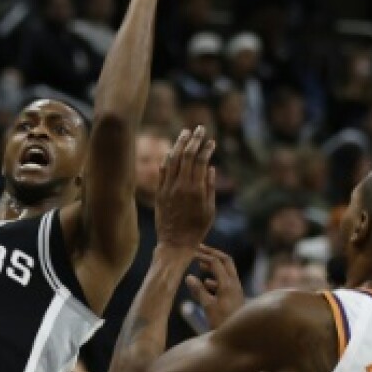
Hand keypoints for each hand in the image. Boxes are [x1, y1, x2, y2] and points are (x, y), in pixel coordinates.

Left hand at [156, 126, 217, 252]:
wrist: (175, 243)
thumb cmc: (197, 229)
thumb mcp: (210, 210)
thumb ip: (210, 187)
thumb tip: (211, 168)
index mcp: (196, 189)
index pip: (201, 161)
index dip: (207, 148)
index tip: (211, 141)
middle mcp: (181, 186)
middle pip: (187, 155)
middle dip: (195, 139)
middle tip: (200, 128)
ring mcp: (168, 188)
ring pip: (173, 160)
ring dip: (180, 144)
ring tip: (186, 133)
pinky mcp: (160, 193)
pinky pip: (163, 170)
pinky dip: (168, 158)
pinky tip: (173, 151)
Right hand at [186, 244, 244, 329]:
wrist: (239, 337)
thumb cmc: (222, 323)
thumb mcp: (208, 306)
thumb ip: (199, 290)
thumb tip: (189, 277)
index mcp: (228, 284)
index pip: (216, 262)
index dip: (203, 255)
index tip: (191, 253)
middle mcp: (234, 284)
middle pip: (225, 261)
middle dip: (212, 254)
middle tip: (199, 249)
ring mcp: (236, 290)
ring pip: (226, 270)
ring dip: (214, 265)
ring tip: (200, 265)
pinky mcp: (235, 297)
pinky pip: (226, 281)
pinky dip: (215, 278)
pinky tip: (206, 283)